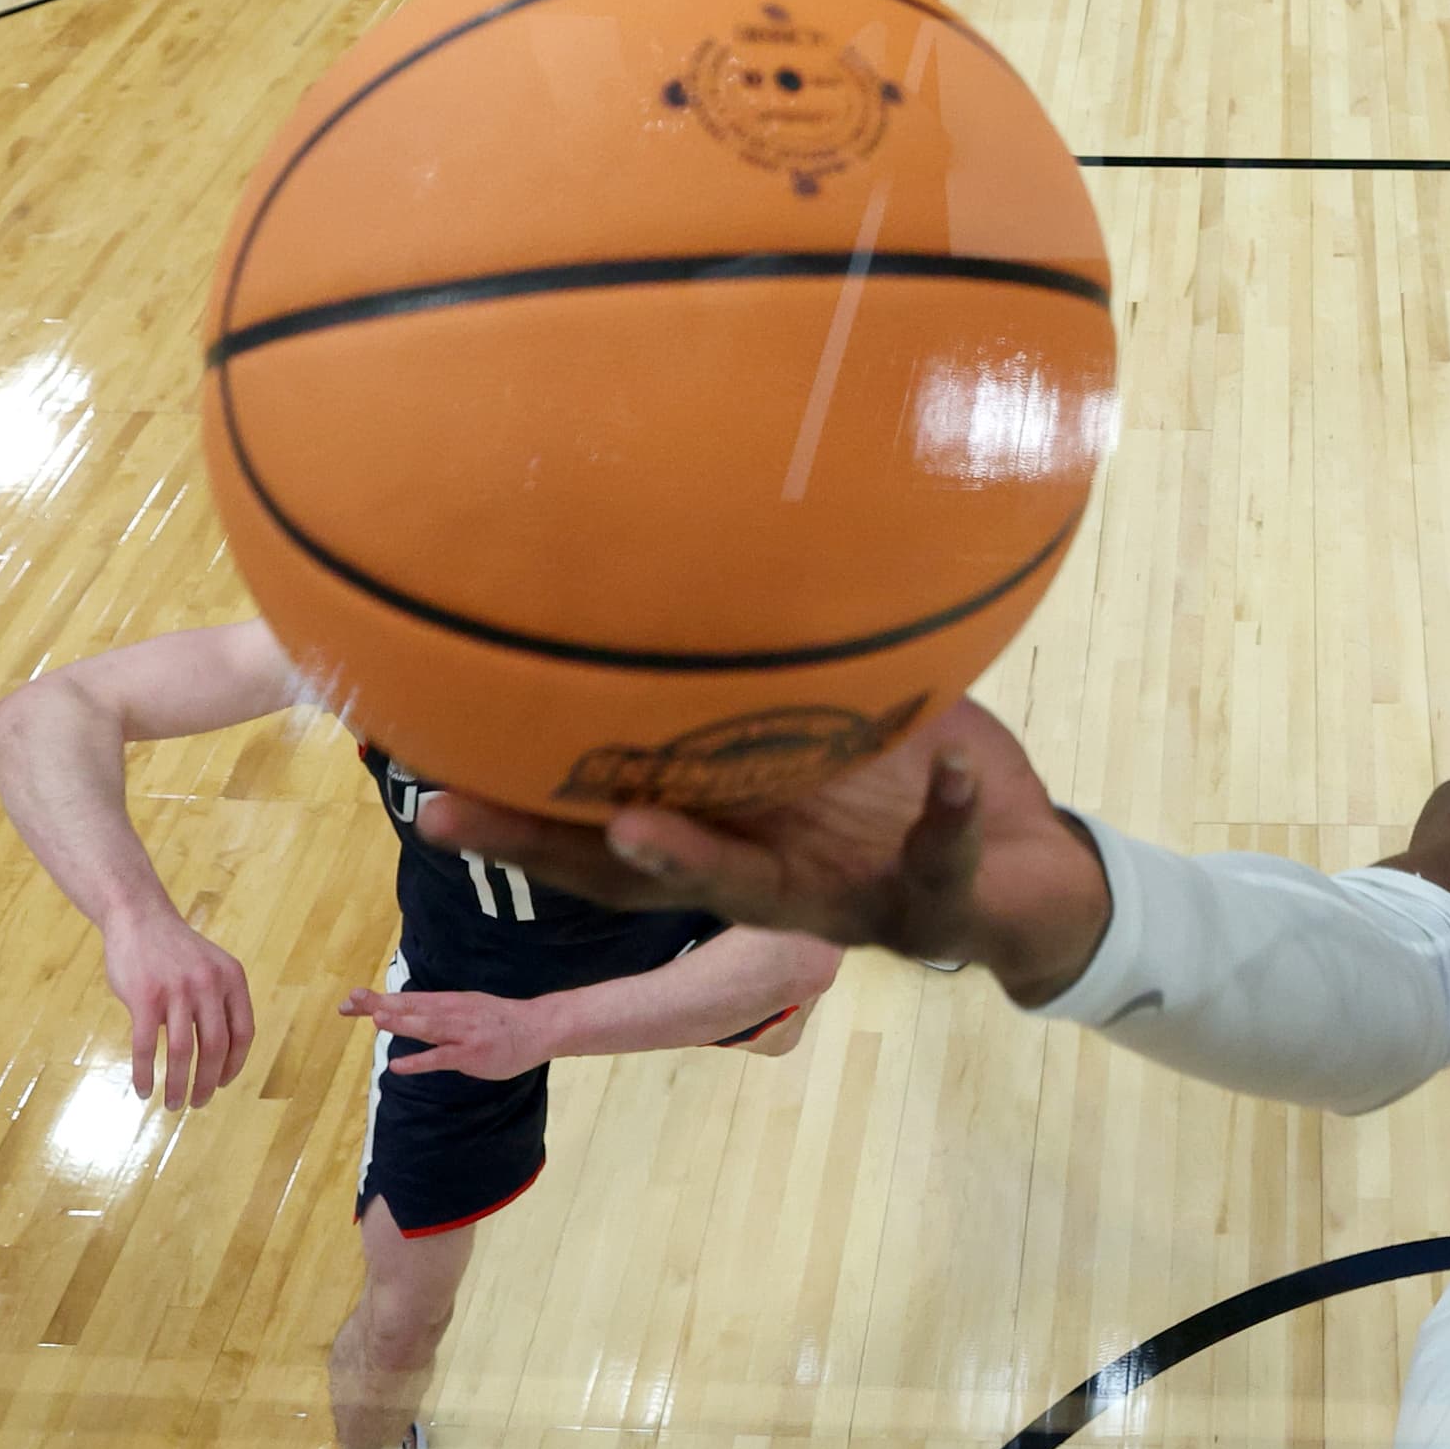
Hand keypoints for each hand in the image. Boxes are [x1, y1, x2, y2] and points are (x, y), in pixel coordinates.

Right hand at [103, 906, 255, 1106]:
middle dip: (208, 1083)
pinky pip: (147, 1047)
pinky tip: (143, 1089)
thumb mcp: (210, 967)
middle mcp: (209, 984)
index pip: (244, 1032)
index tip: (222, 1084)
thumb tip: (223, 1052)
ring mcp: (177, 990)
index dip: (235, 1064)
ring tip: (174, 1104)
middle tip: (197, 1104)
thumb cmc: (173, 949)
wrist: (138, 917)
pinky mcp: (144, 998)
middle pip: (216, 1047)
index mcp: (232, 979)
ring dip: (179, 1085)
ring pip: (183, 1052)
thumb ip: (219, 1000)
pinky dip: (145, 1073)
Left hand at [343, 982, 554, 1079]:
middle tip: (351, 1001)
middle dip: (380, 1004)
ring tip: (377, 1019)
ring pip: (427, 1026)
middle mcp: (452, 1012)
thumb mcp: (467, 1008)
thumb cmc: (501, 1021)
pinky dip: (419, 1061)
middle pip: (411, 1007)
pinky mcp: (471, 1054)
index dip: (379, 999)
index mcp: (449, 1001)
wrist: (539, 1027)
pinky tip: (399, 1065)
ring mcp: (462, 1032)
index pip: (407, 999)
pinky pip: (441, 1058)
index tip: (350, 1000)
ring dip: (402, 1022)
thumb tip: (408, 1014)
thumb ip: (438, 1012)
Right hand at [417, 700, 1110, 995]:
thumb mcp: (831, 722)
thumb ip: (770, 665)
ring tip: (638, 822)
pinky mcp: (931, 902)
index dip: (514, 803)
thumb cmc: (912, 784)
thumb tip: (695, 546)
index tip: (419, 764)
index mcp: (728, 826)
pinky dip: (948, 812)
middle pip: (630, 875)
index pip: (599, 824)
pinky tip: (954, 768)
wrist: (1030, 874)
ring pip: (753, 890)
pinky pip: (937, 853)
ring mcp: (839, 898)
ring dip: (696, 861)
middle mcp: (761, 874)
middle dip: (543, 844)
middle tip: (448, 809)